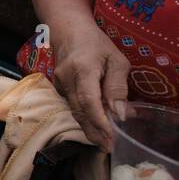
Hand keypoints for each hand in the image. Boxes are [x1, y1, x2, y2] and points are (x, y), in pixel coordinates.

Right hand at [51, 21, 128, 150]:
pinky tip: (96, 127)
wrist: (68, 31)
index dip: (100, 122)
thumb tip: (121, 114)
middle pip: (79, 112)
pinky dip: (85, 118)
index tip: (112, 138)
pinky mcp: (58, 88)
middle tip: (109, 148)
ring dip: (89, 129)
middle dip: (95, 132)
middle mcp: (67, 79)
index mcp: (83, 69)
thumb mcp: (116, 60)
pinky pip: (72, 107)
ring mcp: (59, 84)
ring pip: (74, 112)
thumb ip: (118, 86)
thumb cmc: (97, 44)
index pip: (89, 101)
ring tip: (104, 143)